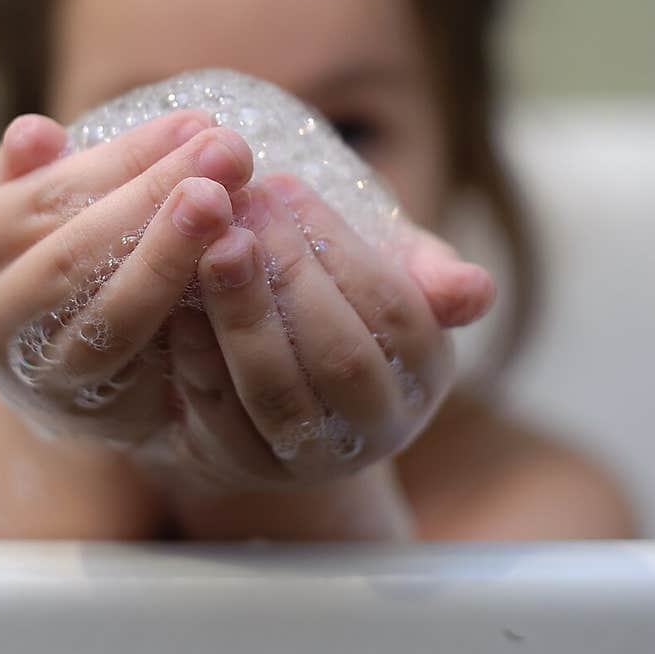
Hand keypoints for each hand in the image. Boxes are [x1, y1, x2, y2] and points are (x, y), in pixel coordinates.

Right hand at [0, 108, 252, 445]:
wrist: (71, 377)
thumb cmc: (64, 261)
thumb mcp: (41, 211)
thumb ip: (41, 173)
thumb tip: (35, 130)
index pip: (52, 191)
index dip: (128, 155)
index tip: (196, 122)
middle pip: (77, 251)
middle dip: (157, 196)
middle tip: (229, 150)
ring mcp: (39, 375)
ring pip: (111, 315)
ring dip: (174, 255)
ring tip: (229, 201)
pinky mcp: (98, 416)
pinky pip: (147, 365)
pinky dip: (190, 316)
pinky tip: (238, 268)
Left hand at [165, 171, 494, 492]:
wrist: (267, 376)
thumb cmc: (333, 298)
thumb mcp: (385, 272)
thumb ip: (424, 269)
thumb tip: (477, 289)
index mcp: (424, 371)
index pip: (395, 310)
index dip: (338, 246)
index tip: (283, 186)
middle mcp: (379, 427)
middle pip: (340, 357)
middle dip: (288, 276)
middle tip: (239, 209)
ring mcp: (310, 458)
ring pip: (277, 393)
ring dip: (241, 313)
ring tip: (209, 247)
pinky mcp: (242, 467)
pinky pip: (218, 414)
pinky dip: (198, 353)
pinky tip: (177, 299)